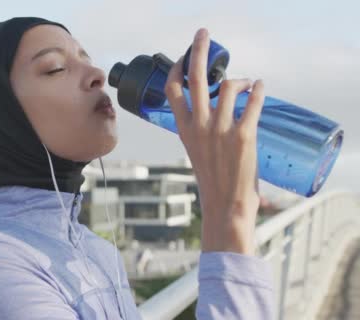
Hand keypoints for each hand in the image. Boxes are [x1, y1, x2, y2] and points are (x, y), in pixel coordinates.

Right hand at [164, 28, 264, 255]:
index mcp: (184, 129)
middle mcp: (199, 125)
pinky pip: (253, 102)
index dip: (176, 68)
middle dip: (198, 49)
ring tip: (247, 84)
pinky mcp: (243, 135)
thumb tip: (213, 118)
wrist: (224, 206)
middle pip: (194, 76)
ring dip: (240, 78)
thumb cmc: (212, 181)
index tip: (184, 55)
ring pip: (227, 85)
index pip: (172, 90)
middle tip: (203, 34)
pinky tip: (261, 87)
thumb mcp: (197, 152)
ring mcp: (220, 129)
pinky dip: (259, 90)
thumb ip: (201, 133)